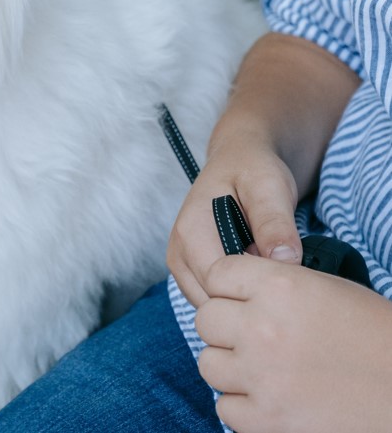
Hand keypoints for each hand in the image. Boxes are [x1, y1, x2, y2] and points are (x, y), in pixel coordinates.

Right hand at [166, 132, 301, 307]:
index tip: (288, 278)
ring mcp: (183, 266)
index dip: (256, 287)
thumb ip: (274, 222)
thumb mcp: (268, 186)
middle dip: (250, 297)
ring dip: (244, 298)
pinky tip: (260, 278)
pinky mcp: (193, 273)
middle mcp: (178, 253)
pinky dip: (239, 296)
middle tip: (285, 280)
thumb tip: (285, 261)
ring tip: (272, 276)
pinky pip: (215, 300)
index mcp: (191, 232)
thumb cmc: (253, 170)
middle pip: (214, 301)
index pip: (218, 284)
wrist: (240, 161)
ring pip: (214, 306)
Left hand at [195, 255, 391, 432]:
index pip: (217, 274)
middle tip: (253, 337)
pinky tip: (270, 398)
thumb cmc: (376, 335)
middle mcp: (262, 328)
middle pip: (205, 320)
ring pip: (208, 364)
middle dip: (225, 327)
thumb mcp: (327, 289)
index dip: (228, 287)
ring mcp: (260, 376)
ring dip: (230, 367)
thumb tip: (236, 284)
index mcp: (280, 287)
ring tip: (262, 369)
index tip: (241, 298)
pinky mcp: (266, 419)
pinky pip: (224, 407)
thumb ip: (275, 284)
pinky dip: (243, 405)